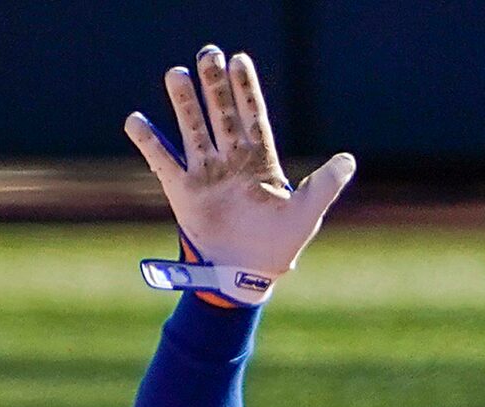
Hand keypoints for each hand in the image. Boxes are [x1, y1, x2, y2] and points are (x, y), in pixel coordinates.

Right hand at [123, 46, 354, 301]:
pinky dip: (149, 141)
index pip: (253, 116)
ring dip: (184, 104)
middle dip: (214, 86)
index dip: (245, 90)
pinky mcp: (182, 190)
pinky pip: (162, 161)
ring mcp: (205, 172)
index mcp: (260, 161)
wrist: (246, 275)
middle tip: (207, 54)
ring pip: (193, 129)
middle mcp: (231, 160)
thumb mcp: (307, 214)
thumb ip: (325, 185)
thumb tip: (348, 160)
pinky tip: (136, 120)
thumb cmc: (279, 245)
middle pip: (221, 114)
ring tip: (176, 75)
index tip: (239, 61)